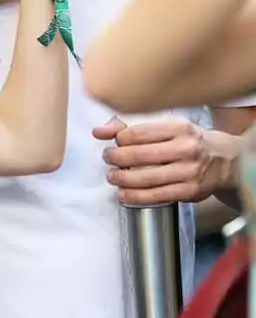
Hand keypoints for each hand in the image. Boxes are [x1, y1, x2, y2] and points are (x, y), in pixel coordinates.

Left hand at [93, 117, 229, 204]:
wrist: (225, 160)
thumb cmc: (188, 140)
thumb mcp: (167, 126)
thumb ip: (132, 127)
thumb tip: (99, 131)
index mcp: (178, 127)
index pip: (139, 132)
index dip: (119, 138)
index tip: (112, 141)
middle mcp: (185, 148)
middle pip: (140, 155)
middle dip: (117, 158)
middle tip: (107, 158)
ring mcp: (189, 171)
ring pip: (147, 178)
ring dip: (123, 178)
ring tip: (112, 176)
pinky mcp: (190, 191)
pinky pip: (158, 196)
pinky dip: (136, 197)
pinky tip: (124, 194)